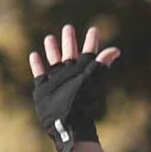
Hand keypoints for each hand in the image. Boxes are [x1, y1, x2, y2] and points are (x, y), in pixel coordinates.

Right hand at [28, 22, 121, 151]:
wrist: (68, 124)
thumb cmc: (80, 102)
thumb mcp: (90, 80)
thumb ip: (100, 64)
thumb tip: (116, 50)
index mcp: (81, 71)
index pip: (88, 53)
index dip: (91, 42)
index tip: (94, 30)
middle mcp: (69, 75)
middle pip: (69, 54)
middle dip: (69, 41)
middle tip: (68, 27)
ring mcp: (56, 82)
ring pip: (54, 61)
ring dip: (52, 50)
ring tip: (50, 38)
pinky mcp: (44, 90)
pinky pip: (40, 74)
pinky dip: (37, 65)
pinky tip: (34, 55)